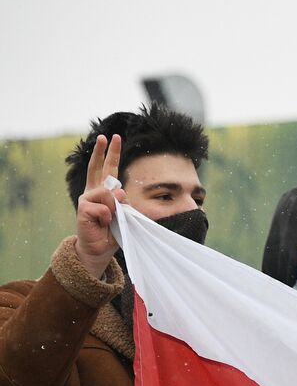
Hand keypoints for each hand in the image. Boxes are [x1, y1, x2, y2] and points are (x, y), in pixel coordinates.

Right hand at [74, 134, 124, 278]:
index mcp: (104, 192)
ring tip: (110, 219)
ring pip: (106, 192)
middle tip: (106, 136)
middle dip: (102, 151)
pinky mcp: (83, 209)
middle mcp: (93, 192)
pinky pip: (102, 207)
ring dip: (114, 206)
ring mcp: (86, 199)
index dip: (111, 154)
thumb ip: (124, 203)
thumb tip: (118, 191)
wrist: (98, 250)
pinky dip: (107, 216)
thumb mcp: (124, 217)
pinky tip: (102, 223)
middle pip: (97, 167)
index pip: (108, 169)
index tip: (114, 138)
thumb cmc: (112, 233)